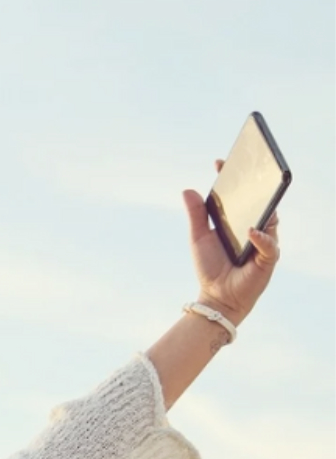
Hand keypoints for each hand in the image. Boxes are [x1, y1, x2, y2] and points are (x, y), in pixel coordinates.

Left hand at [185, 158, 279, 325]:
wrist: (216, 295)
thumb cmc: (211, 267)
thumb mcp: (200, 237)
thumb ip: (197, 215)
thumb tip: (188, 190)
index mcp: (240, 222)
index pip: (241, 196)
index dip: (231, 179)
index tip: (219, 163)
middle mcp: (255, 230)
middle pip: (261, 204)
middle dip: (255, 187)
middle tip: (247, 170)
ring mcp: (263, 243)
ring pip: (270, 221)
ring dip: (263, 209)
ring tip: (256, 196)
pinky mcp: (267, 260)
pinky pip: (269, 245)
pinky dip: (261, 237)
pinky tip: (251, 231)